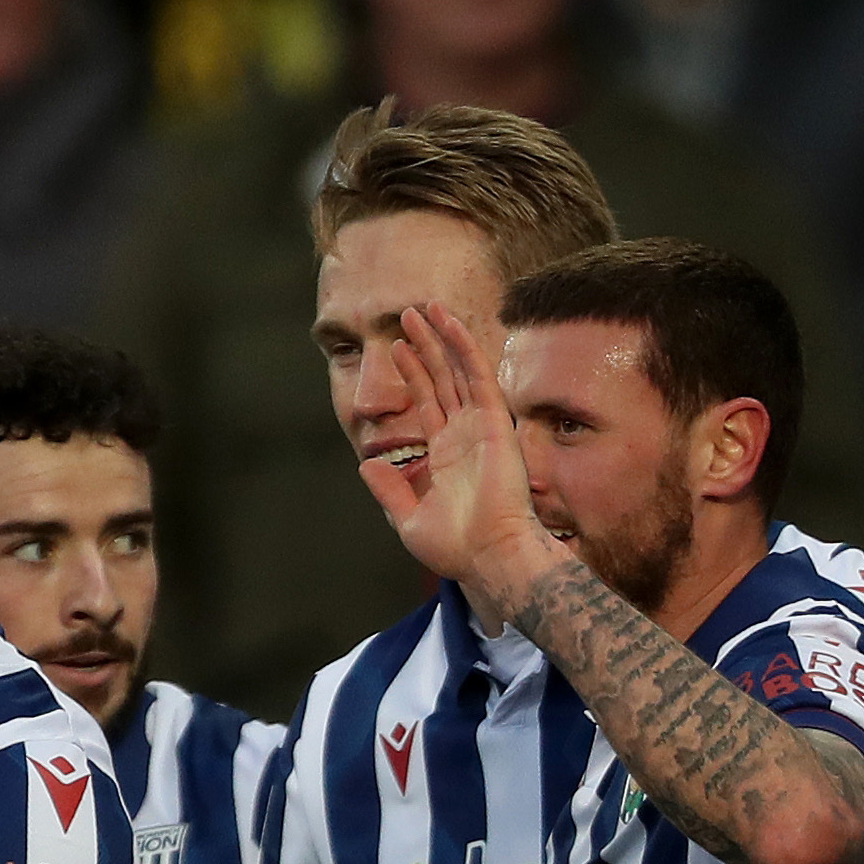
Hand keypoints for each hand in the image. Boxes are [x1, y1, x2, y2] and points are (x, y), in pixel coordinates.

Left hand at [349, 306, 557, 613]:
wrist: (490, 556)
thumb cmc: (456, 549)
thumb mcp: (409, 520)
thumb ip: (389, 491)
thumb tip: (366, 464)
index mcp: (447, 457)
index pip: (429, 403)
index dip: (414, 373)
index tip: (398, 347)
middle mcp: (465, 436)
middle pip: (442, 378)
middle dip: (425, 346)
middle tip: (406, 315)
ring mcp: (482, 426)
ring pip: (458, 370)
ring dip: (440, 337)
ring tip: (420, 308)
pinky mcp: (496, 422)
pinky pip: (478, 375)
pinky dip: (463, 347)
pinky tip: (447, 322)